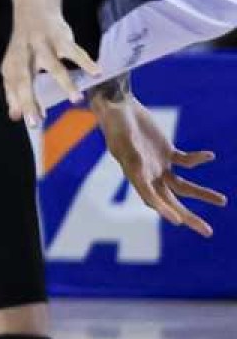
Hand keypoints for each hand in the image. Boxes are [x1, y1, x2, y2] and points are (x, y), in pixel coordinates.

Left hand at [1, 10, 98, 125]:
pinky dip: (86, 62)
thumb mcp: (15, 67)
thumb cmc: (25, 47)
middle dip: (30, 101)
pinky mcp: (60, 38)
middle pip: (24, 81)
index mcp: (12, 66)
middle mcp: (24, 56)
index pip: (14, 89)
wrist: (34, 11)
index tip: (31, 123)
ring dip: (65, 84)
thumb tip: (15, 117)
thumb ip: (14, 92)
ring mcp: (42, 46)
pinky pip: (75, 52)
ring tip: (76, 100)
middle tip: (37, 121)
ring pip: (53, 67)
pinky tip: (96, 73)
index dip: (21, 105)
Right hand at [95, 95, 224, 236]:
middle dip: (188, 216)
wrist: (118, 107)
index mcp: (134, 174)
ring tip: (222, 201)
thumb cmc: (116, 122)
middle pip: (171, 200)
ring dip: (201, 194)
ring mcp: (158, 165)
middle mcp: (148, 174)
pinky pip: (186, 161)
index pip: (150, 197)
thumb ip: (131, 152)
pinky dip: (198, 160)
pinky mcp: (167, 152)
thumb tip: (139, 168)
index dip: (163, 209)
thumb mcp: (122, 138)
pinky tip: (210, 156)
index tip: (178, 221)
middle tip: (207, 231)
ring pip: (182, 186)